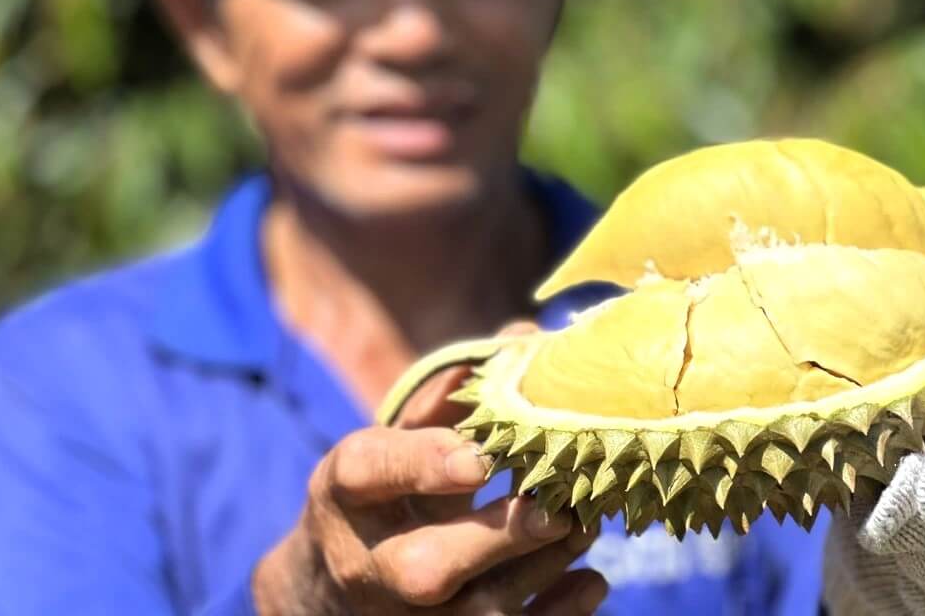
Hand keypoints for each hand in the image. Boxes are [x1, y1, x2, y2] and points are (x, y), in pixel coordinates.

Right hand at [253, 328, 607, 614]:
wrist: (333, 586)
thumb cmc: (381, 493)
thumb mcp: (395, 436)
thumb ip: (454, 391)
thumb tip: (528, 337)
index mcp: (347, 489)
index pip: (367, 472)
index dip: (422, 463)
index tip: (479, 458)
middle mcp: (367, 561)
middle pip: (424, 566)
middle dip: (496, 539)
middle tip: (553, 507)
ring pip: (478, 610)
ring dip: (541, 566)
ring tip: (584, 522)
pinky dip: (556, 614)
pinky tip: (590, 578)